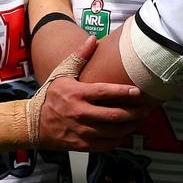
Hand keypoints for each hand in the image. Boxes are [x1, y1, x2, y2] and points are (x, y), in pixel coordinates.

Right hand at [37, 36, 153, 151]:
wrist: (34, 123)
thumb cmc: (50, 96)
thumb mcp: (62, 73)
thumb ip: (79, 56)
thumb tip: (93, 38)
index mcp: (76, 94)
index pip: (104, 92)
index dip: (123, 92)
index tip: (138, 91)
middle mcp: (80, 113)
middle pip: (114, 115)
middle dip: (135, 112)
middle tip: (148, 108)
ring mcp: (81, 131)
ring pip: (114, 132)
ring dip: (131, 126)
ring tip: (141, 119)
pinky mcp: (82, 144)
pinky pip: (106, 144)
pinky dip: (120, 139)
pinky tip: (127, 132)